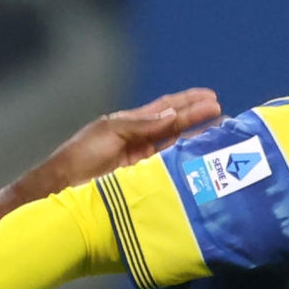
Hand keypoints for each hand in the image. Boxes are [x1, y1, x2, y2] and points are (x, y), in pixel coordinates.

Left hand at [10, 88, 221, 202]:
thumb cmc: (80, 156)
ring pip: (178, 149)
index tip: (212, 97)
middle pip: (177, 129)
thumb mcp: (109, 132)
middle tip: (225, 116)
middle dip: (201, 121)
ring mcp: (145, 164)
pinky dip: (188, 165)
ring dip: (199, 142)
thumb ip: (141, 123)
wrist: (63, 190)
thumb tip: (173, 115)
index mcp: (132, 125)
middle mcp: (142, 143)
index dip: (189, 102)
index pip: (166, 110)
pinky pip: (171, 171)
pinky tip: (203, 161)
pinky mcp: (146, 184)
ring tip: (221, 136)